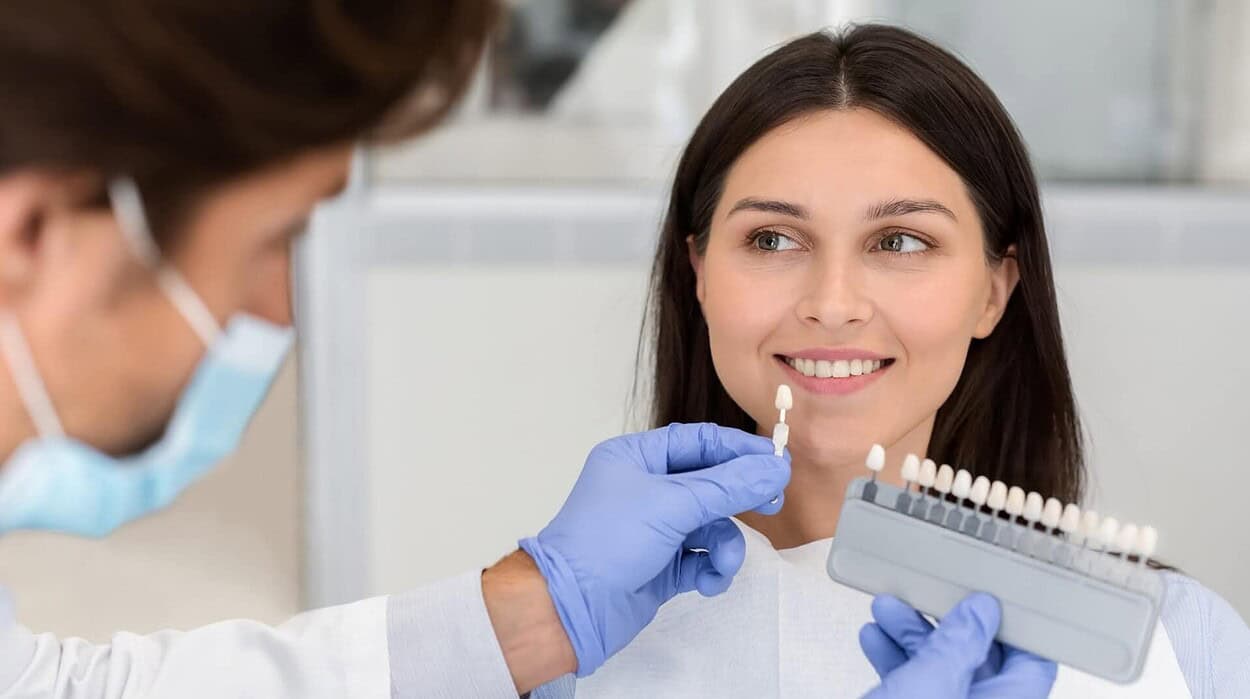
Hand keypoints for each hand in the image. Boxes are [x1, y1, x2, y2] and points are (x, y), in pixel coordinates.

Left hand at [519, 423, 789, 676]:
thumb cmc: (607, 543)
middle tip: (772, 504)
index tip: (777, 462)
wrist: (570, 608)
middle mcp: (643, 488)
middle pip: (708, 482)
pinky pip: (699, 559)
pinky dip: (710, 569)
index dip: (740, 450)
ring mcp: (651, 528)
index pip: (698, 442)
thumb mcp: (673, 504)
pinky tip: (708, 581)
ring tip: (724, 563)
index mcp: (635, 458)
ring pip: (708, 525)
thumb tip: (776, 468)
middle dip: (739, 497)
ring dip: (724, 545)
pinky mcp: (659, 565)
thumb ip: (729, 486)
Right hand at [859, 593, 1057, 698]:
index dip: (1014, 625)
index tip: (991, 593)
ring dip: (913, 638)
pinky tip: (873, 640)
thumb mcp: (931, 684)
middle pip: (982, 664)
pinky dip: (897, 663)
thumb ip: (960, 644)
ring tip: (886, 611)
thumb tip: (982, 612)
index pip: (1033, 664)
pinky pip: (917, 690)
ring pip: (944, 675)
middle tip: (927, 594)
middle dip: (947, 625)